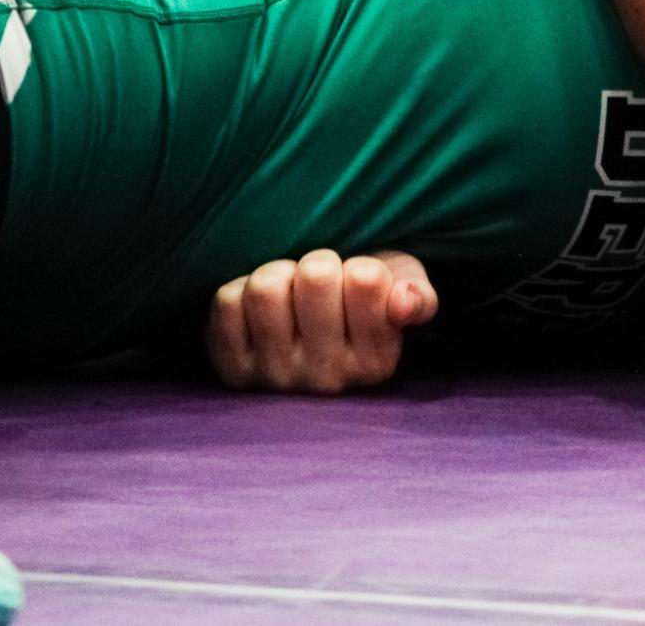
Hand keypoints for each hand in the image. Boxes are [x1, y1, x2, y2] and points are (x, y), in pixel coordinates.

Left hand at [207, 249, 438, 393]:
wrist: (310, 332)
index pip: (365, 279)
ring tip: (289, 290)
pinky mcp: (234, 372)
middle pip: (314, 277)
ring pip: (266, 289)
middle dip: (317, 264)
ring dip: (277, 274)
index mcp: (377, 363)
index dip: (358, 264)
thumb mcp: (402, 292)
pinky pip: (226, 304)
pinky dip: (240, 290)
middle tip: (320, 282)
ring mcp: (276, 379)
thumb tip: (404, 301)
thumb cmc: (362, 303)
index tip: (356, 283)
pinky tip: (259, 309)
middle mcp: (328, 381)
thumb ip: (418, 296)